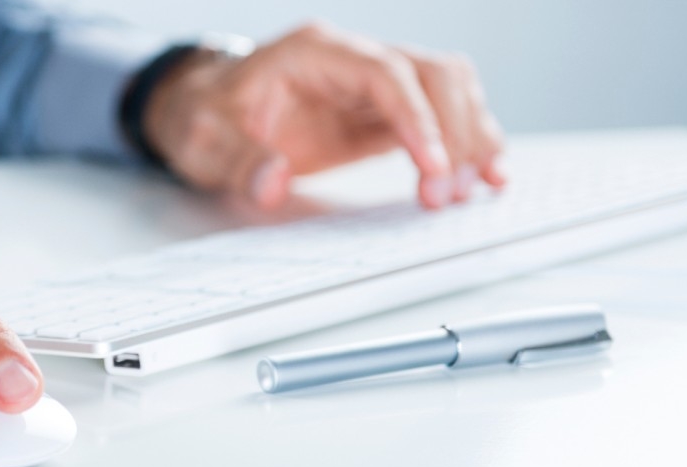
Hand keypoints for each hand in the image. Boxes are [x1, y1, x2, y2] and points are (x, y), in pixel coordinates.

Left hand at [144, 22, 506, 209]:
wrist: (205, 112)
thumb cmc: (206, 117)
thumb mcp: (205, 141)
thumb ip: (238, 159)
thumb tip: (271, 182)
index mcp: (312, 52)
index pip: (383, 72)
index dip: (416, 117)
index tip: (432, 167)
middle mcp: (352, 59)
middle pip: (432, 74)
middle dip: (454, 132)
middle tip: (448, 194)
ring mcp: (373, 83)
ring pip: (450, 89)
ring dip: (470, 136)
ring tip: (471, 191)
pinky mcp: (382, 113)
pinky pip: (442, 116)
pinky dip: (466, 143)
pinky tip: (481, 177)